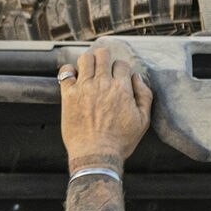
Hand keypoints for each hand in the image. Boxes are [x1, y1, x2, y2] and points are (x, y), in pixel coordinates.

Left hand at [60, 45, 153, 171]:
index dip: (121, 69)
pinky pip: (66, 72)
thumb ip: (144, 96)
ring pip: (85, 58)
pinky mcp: (69, 95)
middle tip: (103, 66)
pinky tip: (74, 76)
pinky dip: (70, 70)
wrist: (96, 155)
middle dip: (104, 58)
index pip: (121, 64)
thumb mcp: (143, 121)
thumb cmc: (120, 141)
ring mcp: (84, 87)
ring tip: (89, 69)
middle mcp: (102, 83)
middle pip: (103, 54)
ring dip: (88, 61)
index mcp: (122, 88)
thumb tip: (136, 77)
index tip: (118, 77)